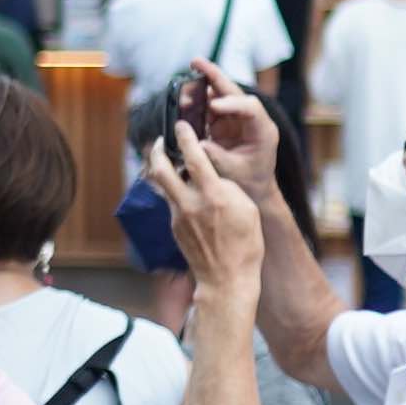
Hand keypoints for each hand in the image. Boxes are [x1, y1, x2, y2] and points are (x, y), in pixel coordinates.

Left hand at [144, 133, 258, 314]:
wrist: (227, 279)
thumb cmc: (246, 244)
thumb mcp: (247, 210)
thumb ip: (228, 188)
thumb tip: (212, 177)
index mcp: (214, 196)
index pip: (195, 158)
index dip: (186, 138)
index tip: (182, 125)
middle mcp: (191, 203)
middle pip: (162, 169)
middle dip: (158, 150)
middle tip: (162, 140)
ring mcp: (178, 216)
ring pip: (162, 184)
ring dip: (162, 168)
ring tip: (167, 159)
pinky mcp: (174, 226)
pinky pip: (170, 201)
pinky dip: (173, 190)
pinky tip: (182, 189)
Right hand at [176, 76, 285, 201]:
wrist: (254, 191)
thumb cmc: (249, 182)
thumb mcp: (232, 171)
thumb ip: (215, 155)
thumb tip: (195, 141)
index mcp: (263, 130)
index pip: (250, 108)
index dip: (232, 104)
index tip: (213, 106)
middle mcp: (251, 119)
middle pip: (234, 92)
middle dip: (215, 76)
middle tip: (196, 62)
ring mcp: (237, 119)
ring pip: (220, 95)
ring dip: (203, 86)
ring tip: (188, 74)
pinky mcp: (224, 123)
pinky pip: (209, 107)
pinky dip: (197, 101)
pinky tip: (184, 96)